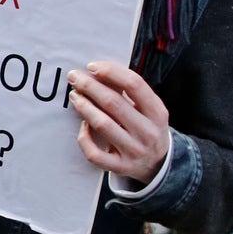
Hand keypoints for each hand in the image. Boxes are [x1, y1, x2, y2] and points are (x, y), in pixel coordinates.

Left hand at [69, 60, 170, 181]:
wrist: (158, 164)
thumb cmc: (147, 128)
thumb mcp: (149, 110)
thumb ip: (131, 93)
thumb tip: (100, 72)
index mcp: (157, 112)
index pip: (134, 84)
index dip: (111, 72)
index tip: (92, 66)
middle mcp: (148, 132)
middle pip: (113, 103)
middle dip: (90, 86)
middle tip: (74, 77)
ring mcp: (134, 151)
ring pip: (102, 125)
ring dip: (84, 107)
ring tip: (74, 96)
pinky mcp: (120, 167)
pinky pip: (95, 154)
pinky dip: (85, 138)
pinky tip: (83, 126)